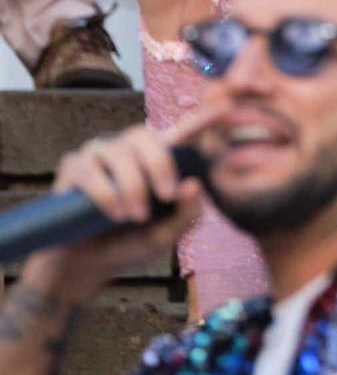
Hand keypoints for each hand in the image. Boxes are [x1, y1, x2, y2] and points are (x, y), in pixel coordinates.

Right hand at [24, 118, 211, 301]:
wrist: (87, 266)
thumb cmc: (129, 244)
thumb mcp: (164, 236)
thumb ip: (185, 215)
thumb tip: (193, 185)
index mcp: (153, 159)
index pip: (179, 131)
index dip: (201, 118)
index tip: (225, 108)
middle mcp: (125, 148)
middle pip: (143, 134)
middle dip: (159, 163)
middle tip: (167, 195)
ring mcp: (97, 154)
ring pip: (118, 152)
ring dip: (132, 186)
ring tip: (135, 217)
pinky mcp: (72, 167)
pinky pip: (89, 169)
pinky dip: (105, 193)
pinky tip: (113, 213)